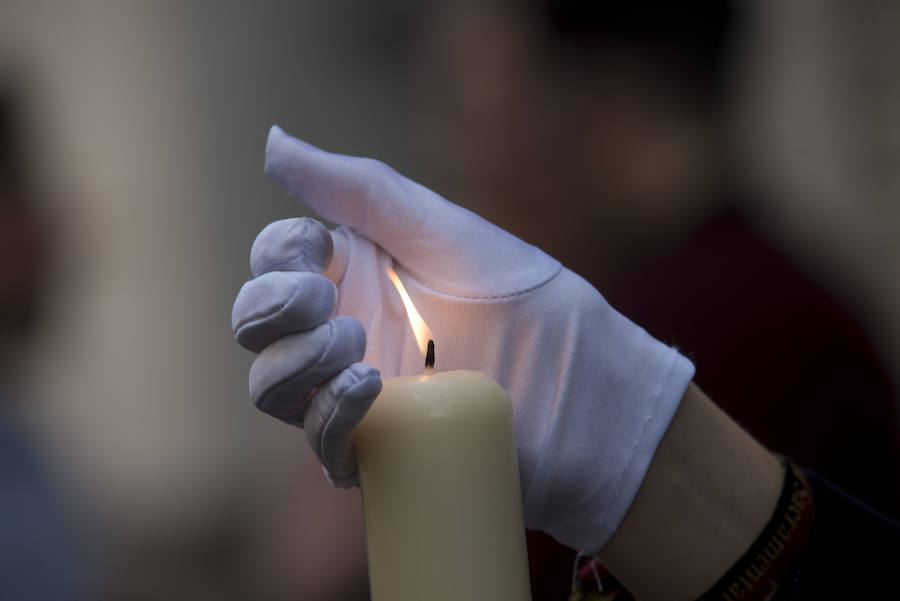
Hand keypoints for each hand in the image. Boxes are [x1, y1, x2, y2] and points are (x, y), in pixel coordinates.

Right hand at [231, 126, 693, 550]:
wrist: (585, 391)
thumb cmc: (524, 300)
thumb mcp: (442, 231)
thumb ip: (360, 190)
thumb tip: (272, 141)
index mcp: (358, 272)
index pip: (275, 260)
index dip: (278, 254)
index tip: (317, 250)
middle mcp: (347, 330)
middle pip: (257, 324)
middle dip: (271, 308)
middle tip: (324, 301)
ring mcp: (357, 394)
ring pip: (270, 385)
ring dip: (295, 361)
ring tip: (356, 347)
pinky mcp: (377, 449)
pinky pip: (320, 440)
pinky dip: (329, 412)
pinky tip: (370, 387)